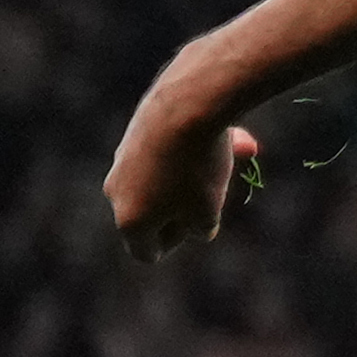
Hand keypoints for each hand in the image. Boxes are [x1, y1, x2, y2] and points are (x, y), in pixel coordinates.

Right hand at [105, 70, 259, 256]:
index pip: (146, 251)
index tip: (197, 226)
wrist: (185, 106)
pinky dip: (196, 149)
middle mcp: (116, 191)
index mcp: (128, 220)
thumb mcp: (207, 213)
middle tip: (212, 195)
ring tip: (234, 161)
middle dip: (183, 208)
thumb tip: (195, 226)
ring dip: (196, 176)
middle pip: (152, 212)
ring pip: (166, 177)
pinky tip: (240, 139)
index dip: (176, 242)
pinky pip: (171, 150)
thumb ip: (199, 229)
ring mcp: (123, 159)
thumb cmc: (197, 170)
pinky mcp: (135, 131)